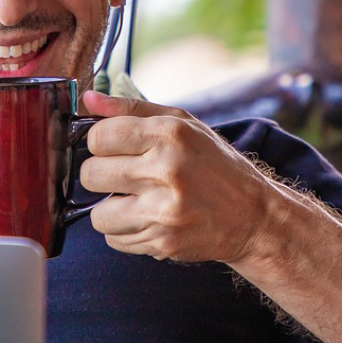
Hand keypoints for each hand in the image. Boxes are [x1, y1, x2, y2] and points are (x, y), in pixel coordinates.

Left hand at [78, 91, 275, 263]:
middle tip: (124, 175)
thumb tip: (87, 100)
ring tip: (135, 201)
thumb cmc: (215, 165)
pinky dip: (125, 231)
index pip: (98, 137)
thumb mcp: (183, 124)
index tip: (112, 148)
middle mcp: (166, 171)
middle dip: (102, 176)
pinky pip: (114, 239)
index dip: (99, 142)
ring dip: (111, 209)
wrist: (253, 216)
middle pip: (91, 175)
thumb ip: (131, 109)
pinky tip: (148, 219)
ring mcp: (164, 211)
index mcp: (169, 135)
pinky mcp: (163, 242)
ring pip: (98, 214)